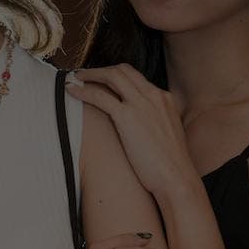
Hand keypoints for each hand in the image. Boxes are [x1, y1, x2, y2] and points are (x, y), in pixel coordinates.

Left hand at [67, 66, 198, 200]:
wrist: (177, 177)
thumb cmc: (170, 166)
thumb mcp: (167, 135)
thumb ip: (155, 123)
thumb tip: (141, 127)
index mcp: (165, 99)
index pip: (137, 77)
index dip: (116, 76)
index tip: (102, 81)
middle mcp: (154, 96)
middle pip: (123, 70)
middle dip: (101, 70)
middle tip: (84, 75)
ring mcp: (141, 104)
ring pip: (111, 76)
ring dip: (90, 74)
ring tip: (74, 78)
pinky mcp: (127, 117)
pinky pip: (100, 96)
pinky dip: (83, 90)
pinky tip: (71, 90)